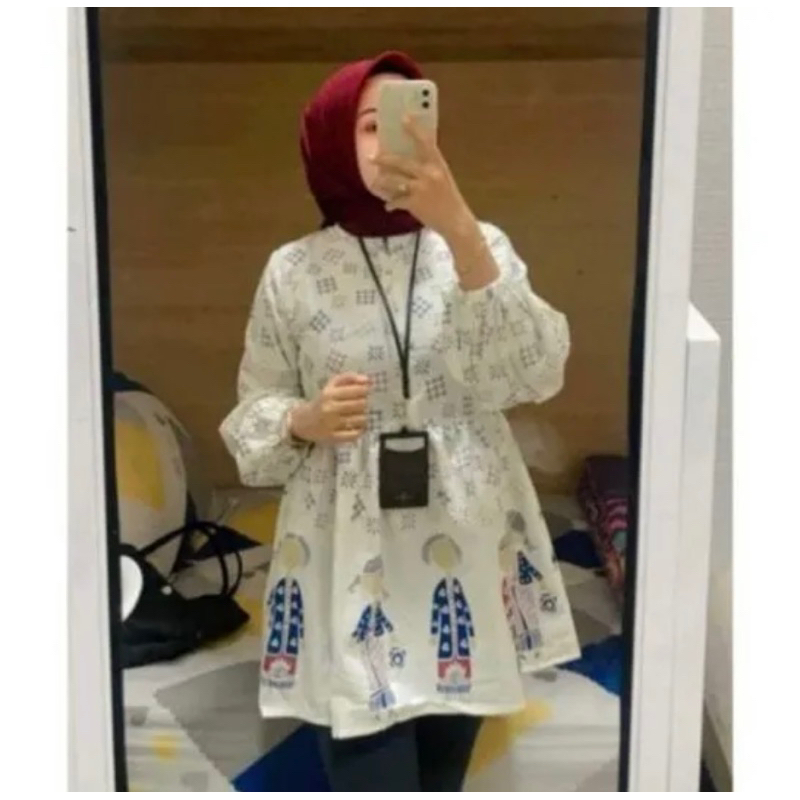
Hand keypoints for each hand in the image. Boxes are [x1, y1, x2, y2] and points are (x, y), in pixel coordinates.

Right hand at [289, 373, 369, 444]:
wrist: (302, 421)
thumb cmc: (322, 401)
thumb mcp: (331, 386)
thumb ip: (348, 378)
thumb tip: (368, 380)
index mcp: (329, 394)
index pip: (357, 390)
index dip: (365, 390)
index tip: (365, 391)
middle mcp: (330, 409)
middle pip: (361, 405)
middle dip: (364, 403)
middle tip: (360, 404)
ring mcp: (331, 425)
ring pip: (361, 419)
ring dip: (363, 416)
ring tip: (356, 415)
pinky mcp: (333, 438)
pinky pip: (355, 434)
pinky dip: (359, 430)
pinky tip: (355, 426)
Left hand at [370, 116, 476, 240]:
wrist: (456, 222)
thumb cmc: (449, 200)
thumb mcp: (443, 179)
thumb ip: (429, 168)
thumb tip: (409, 160)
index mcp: (438, 165)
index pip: (425, 142)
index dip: (414, 129)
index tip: (404, 117)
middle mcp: (429, 174)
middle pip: (401, 161)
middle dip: (384, 159)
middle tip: (372, 156)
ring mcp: (421, 188)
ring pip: (394, 180)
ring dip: (382, 181)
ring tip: (374, 182)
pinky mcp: (415, 203)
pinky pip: (396, 201)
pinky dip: (391, 204)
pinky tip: (388, 206)